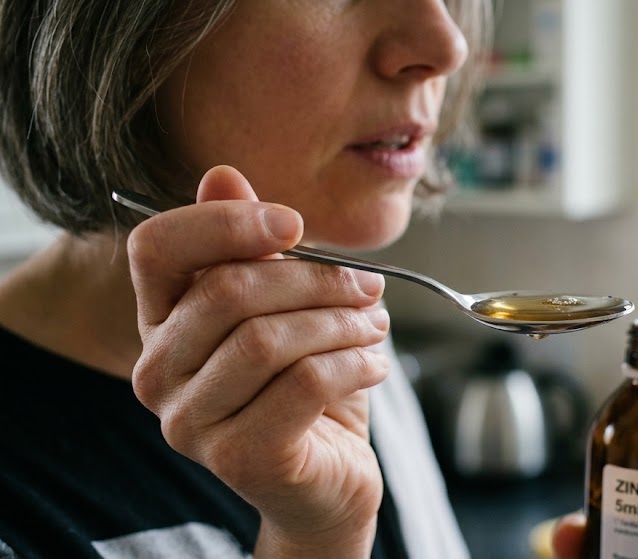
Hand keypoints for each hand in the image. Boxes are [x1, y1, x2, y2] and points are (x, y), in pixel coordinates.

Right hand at [128, 165, 388, 557]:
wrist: (328, 482)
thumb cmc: (306, 390)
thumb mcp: (285, 310)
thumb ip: (251, 249)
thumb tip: (222, 175)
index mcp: (161, 323)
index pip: (157, 248)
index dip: (225, 222)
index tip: (293, 223)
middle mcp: (157, 373)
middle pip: (228, 290)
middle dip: (316, 278)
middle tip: (368, 285)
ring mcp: (190, 421)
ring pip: (269, 338)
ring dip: (341, 322)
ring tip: (374, 325)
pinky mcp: (239, 457)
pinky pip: (304, 382)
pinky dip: (355, 363)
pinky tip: (375, 364)